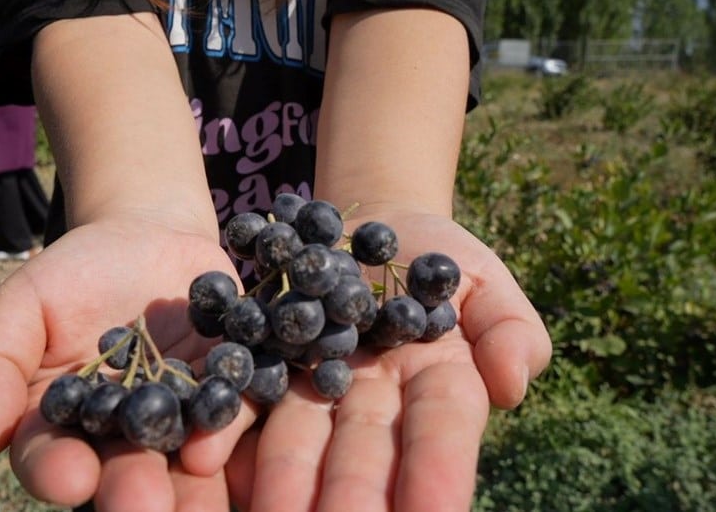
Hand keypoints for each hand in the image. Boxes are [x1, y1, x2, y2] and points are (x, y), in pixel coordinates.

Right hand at [0, 217, 256, 509]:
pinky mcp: (233, 392)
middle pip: (127, 473)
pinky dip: (235, 423)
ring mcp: (183, 420)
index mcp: (62, 428)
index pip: (51, 459)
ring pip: (187, 461)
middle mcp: (124, 439)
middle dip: (134, 490)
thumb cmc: (72, 278)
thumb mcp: (23, 303)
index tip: (69, 478)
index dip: (57, 471)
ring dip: (196, 484)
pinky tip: (233, 432)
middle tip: (144, 507)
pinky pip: (239, 411)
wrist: (145, 238)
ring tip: (199, 484)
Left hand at [224, 210, 551, 511]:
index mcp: (439, 388)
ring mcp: (317, 391)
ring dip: (284, 481)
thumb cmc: (441, 259)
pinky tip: (204, 456)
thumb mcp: (483, 280)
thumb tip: (511, 381)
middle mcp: (374, 405)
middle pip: (362, 454)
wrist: (369, 231)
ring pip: (300, 441)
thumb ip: (508, 327)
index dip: (438, 475)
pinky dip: (227, 429)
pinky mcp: (269, 368)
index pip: (441, 435)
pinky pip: (247, 401)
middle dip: (350, 497)